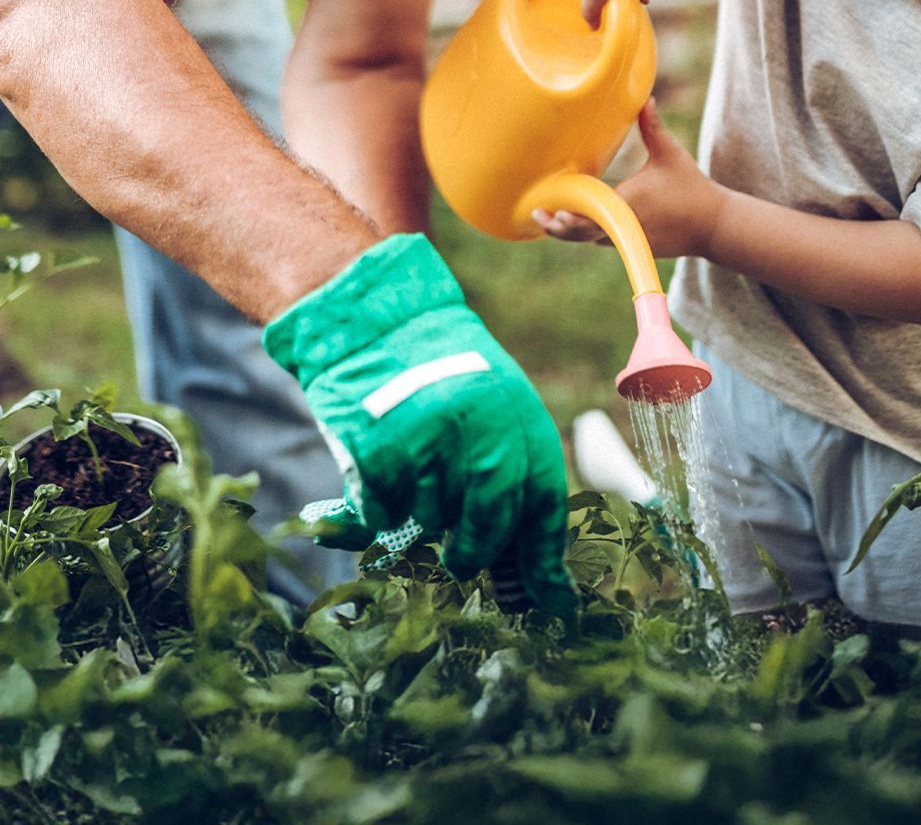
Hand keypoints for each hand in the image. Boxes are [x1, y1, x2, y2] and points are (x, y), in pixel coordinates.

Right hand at [263, 233, 574, 617]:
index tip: (552, 601)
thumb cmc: (435, 369)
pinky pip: (384, 514)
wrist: (369, 319)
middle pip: (491, 519)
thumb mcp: (490, 402)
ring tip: (412, 487)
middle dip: (476, 549)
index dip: (544, 555)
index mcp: (516, 410)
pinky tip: (378, 482)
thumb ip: (512, 469)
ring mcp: (427, 438)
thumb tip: (542, 573)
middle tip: (462, 558)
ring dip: (423, 521)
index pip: (542, 497)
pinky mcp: (377, 450)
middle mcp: (479, 424)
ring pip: (433, 519)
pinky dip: (379, 514)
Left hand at [534, 101, 724, 259]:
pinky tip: (575, 224)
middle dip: (558, 227)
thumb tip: (645, 97)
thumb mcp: (670, 154)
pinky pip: (605, 240)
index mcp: (627, 203)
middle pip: (581, 233)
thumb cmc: (692, 187)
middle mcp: (624, 226)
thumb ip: (652, 127)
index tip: (548, 209)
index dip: (566, 215)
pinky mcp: (635, 247)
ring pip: (590, 239)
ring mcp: (629, 240)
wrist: (714, 225)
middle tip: (539, 215)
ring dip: (571, 232)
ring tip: (549, 220)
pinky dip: (590, 233)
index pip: (589, 212)